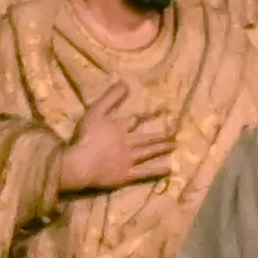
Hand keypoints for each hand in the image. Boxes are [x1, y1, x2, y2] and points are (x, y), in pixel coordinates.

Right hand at [47, 84, 169, 197]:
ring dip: (162, 148)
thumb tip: (125, 82)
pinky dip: (157, 171)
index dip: (148, 115)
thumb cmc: (86, 136)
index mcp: (120, 127)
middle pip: (147, 137)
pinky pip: (145, 173)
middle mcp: (128, 141)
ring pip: (149, 152)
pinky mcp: (127, 175)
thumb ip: (110, 97)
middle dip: (161, 134)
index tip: (162, 111)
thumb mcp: (95, 111)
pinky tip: (169, 169)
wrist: (81, 162)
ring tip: (174, 145)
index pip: (136, 119)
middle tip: (175, 132)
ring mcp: (129, 159)